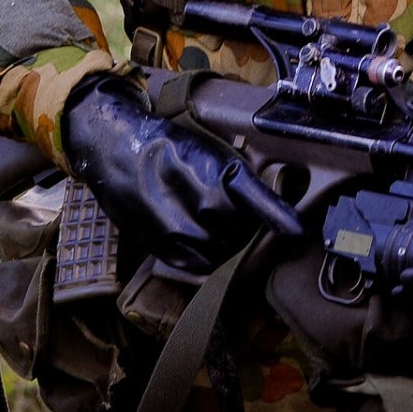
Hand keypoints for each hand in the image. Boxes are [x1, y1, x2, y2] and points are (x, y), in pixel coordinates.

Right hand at [62, 74, 301, 273]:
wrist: (115, 148)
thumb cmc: (167, 145)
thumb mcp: (210, 149)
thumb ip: (239, 180)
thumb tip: (272, 208)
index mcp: (216, 170)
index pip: (257, 202)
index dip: (280, 220)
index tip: (297, 233)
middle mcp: (199, 202)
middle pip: (244, 232)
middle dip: (248, 226)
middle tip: (239, 213)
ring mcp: (178, 229)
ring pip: (223, 252)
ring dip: (228, 243)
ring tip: (216, 223)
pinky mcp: (160, 246)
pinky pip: (198, 266)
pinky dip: (207, 257)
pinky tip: (202, 239)